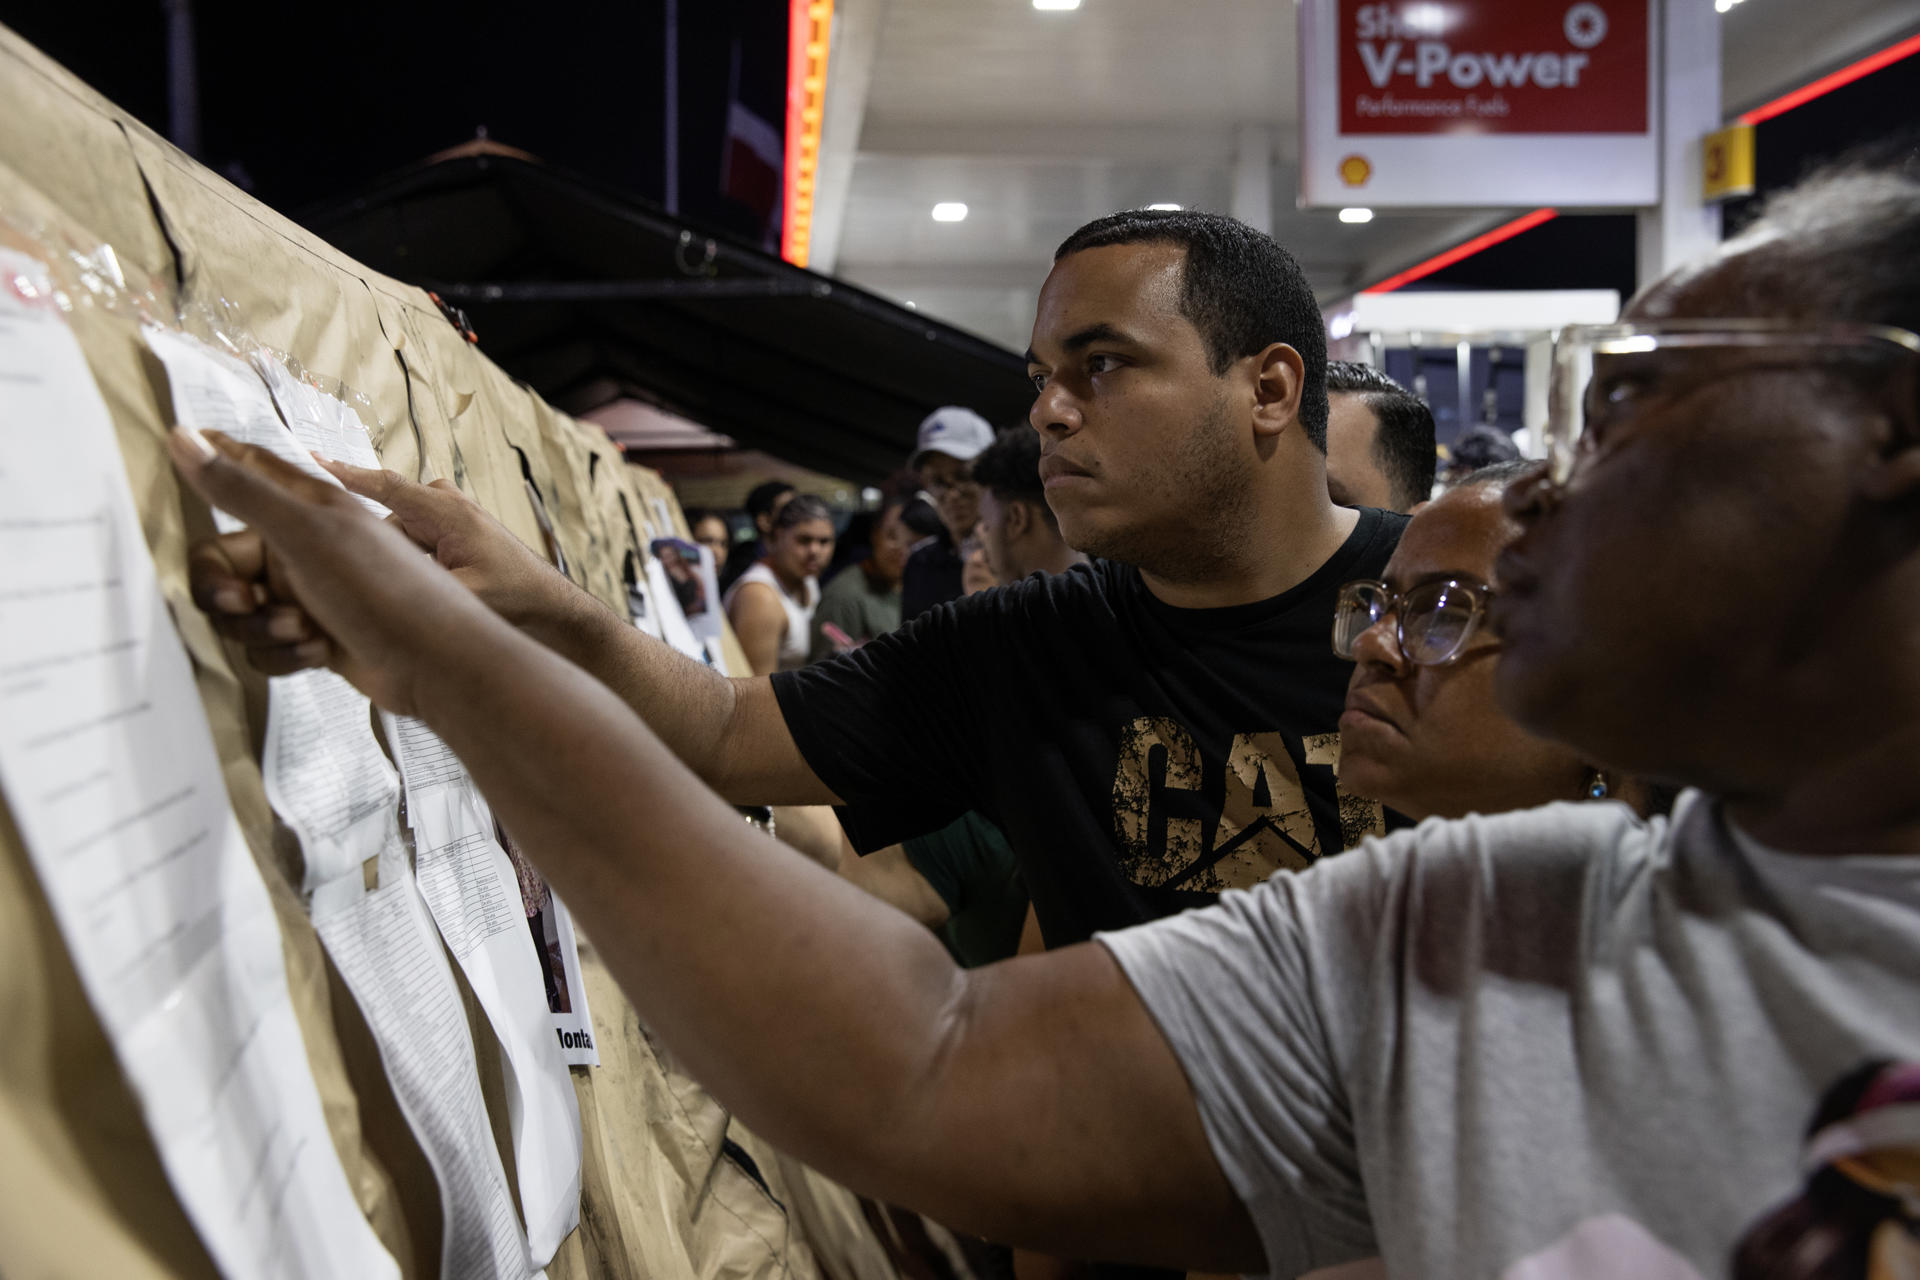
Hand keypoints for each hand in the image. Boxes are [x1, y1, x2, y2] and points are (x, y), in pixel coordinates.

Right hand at [171, 428, 501, 714]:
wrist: (437, 667)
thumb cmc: (391, 592)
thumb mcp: (310, 533)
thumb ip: (243, 490)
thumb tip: (184, 437)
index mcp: (311, 508)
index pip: (249, 473)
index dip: (215, 463)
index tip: (179, 450)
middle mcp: (309, 547)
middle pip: (226, 562)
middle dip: (229, 591)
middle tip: (245, 602)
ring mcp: (312, 594)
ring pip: (242, 610)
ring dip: (264, 628)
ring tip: (304, 630)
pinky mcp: (318, 636)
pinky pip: (267, 646)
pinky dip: (284, 655)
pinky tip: (321, 651)